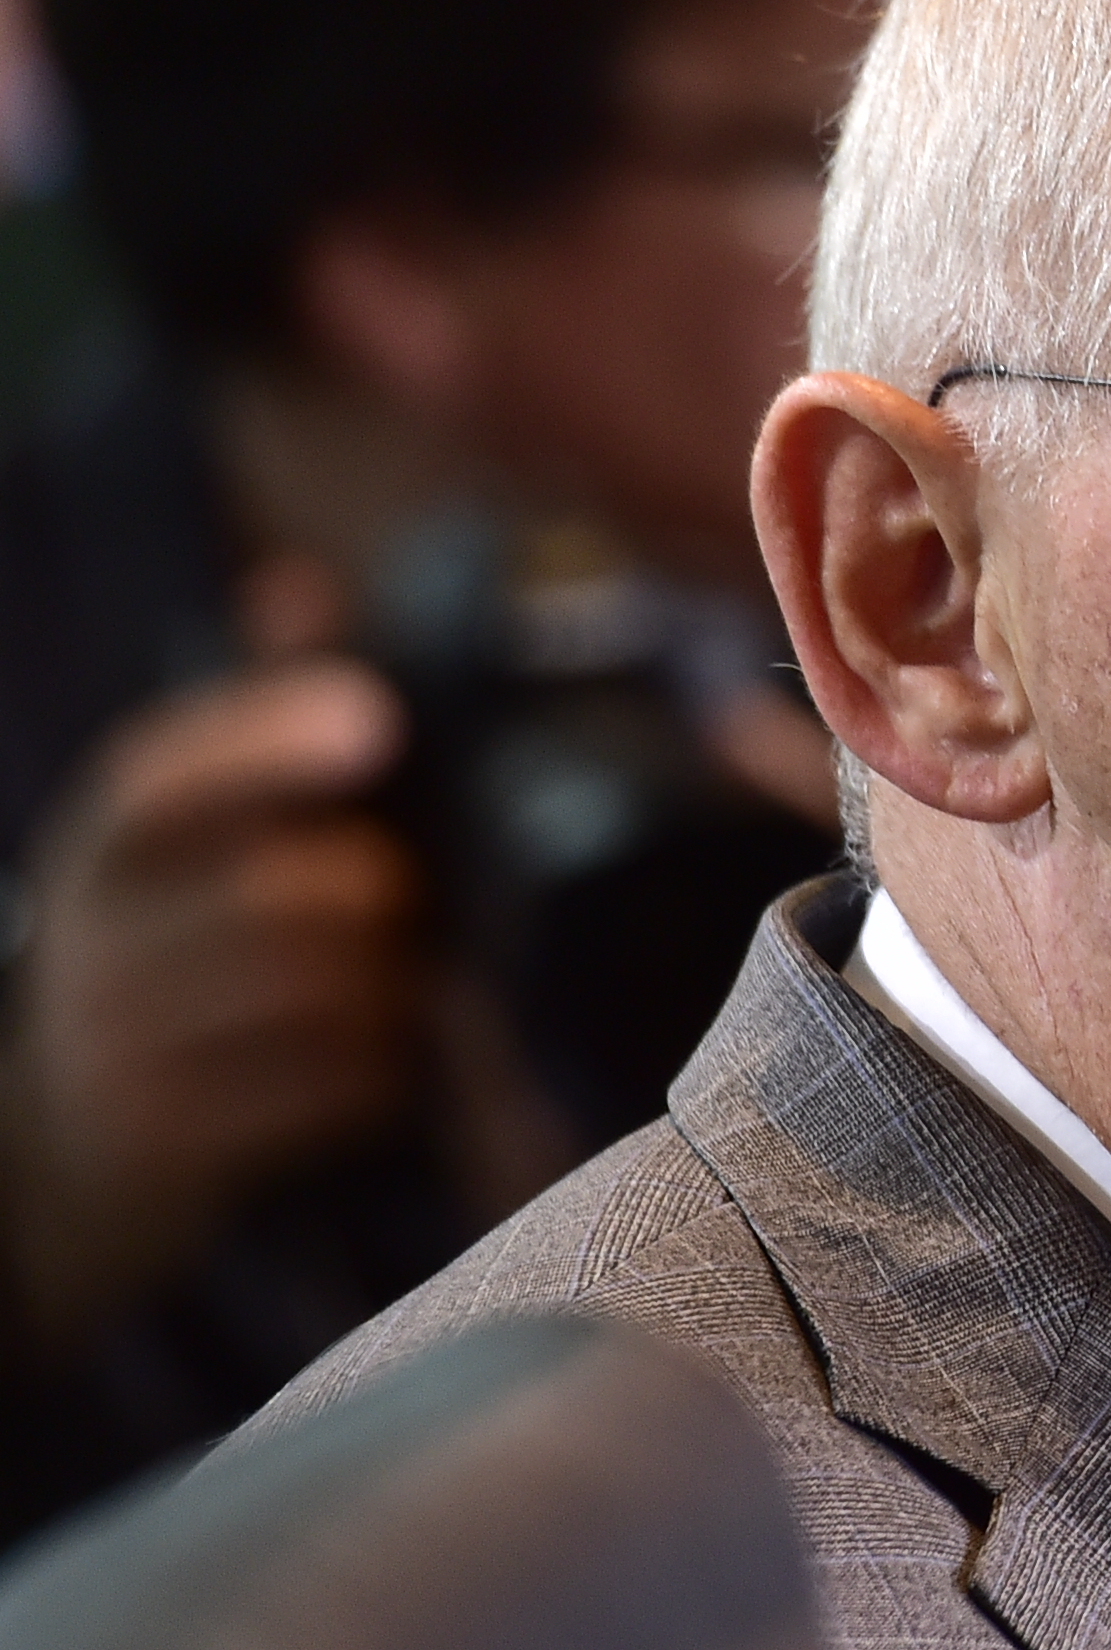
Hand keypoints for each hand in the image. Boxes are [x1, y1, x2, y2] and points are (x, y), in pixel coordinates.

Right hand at [0, 660, 419, 1346]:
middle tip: (420, 902)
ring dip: (395, 985)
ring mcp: (121, 1045)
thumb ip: (251, 716)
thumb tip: (299, 589)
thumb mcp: (183, 830)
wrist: (70, 1136)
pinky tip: (393, 1060)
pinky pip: (322, 1090)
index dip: (271, 736)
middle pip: (276, 894)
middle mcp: (96, 934)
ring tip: (414, 979)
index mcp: (110, 836)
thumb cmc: (173, 947)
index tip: (375, 716)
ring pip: (313, 995)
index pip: (169, 771)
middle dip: (379, 894)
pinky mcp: (169, 1139)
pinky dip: (383, 1072)